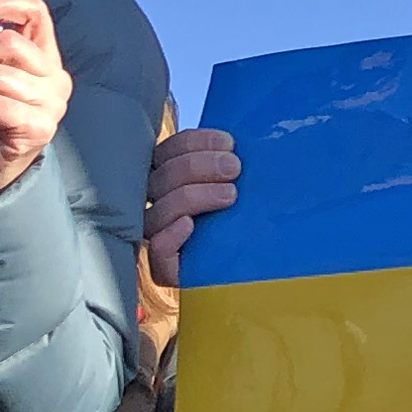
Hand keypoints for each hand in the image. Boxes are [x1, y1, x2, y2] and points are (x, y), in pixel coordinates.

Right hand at [147, 126, 240, 278]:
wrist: (255, 268)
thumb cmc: (248, 221)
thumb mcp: (242, 185)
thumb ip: (231, 164)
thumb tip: (239, 144)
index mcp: (171, 178)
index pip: (168, 151)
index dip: (194, 142)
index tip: (229, 143)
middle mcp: (158, 204)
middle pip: (161, 177)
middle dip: (198, 165)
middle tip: (234, 168)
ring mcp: (159, 236)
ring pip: (156, 212)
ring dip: (192, 196)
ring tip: (230, 195)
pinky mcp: (166, 267)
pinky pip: (156, 249)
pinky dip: (170, 235)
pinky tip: (190, 225)